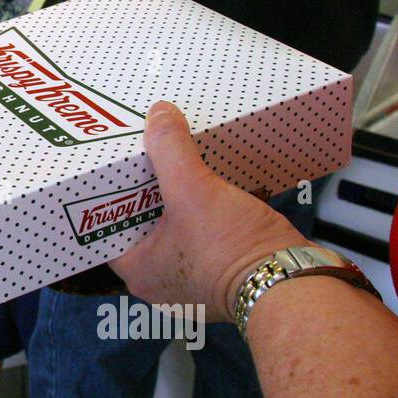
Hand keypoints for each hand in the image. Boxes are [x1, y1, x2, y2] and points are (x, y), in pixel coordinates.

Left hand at [109, 102, 309, 321]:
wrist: (293, 283)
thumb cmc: (233, 250)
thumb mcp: (193, 189)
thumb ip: (170, 150)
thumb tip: (158, 114)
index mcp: (138, 270)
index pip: (104, 230)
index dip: (103, 199)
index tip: (107, 171)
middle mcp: (160, 280)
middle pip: (140, 226)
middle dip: (142, 193)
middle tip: (139, 158)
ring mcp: (192, 280)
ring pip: (172, 231)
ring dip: (174, 202)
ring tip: (170, 166)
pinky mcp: (221, 272)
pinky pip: (200, 236)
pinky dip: (200, 213)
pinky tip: (204, 187)